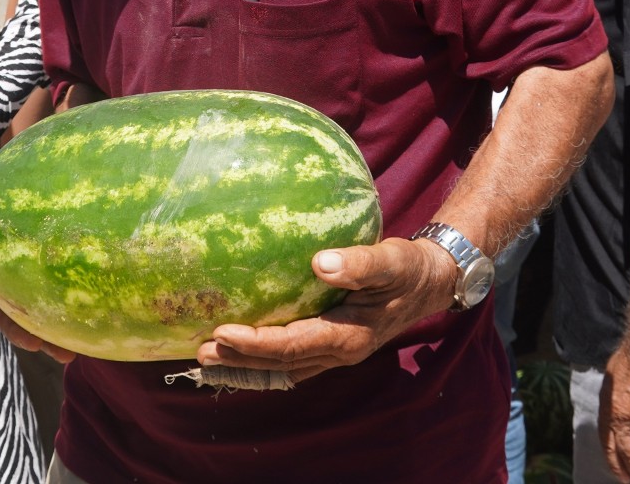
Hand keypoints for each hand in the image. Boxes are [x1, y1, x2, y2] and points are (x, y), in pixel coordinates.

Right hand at [0, 170, 76, 362]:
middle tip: (31, 342)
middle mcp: (9, 277)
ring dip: (43, 339)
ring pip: (30, 322)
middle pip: (6, 310)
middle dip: (14, 329)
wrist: (67, 195)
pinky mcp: (58, 297)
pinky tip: (82, 345)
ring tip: (62, 353)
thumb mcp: (11, 186)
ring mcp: (32, 289)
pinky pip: (58, 320)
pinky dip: (67, 335)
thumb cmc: (33, 190)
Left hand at [195, 237, 454, 382]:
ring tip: (207, 358)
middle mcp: (338, 352)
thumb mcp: (390, 261)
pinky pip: (291, 361)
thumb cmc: (407, 268)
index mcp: (349, 337)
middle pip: (281, 364)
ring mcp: (334, 352)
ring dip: (246, 366)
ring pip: (283, 369)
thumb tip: (320, 263)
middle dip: (240, 360)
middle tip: (200, 350)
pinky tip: (239, 352)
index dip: (256, 343)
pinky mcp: (331, 344)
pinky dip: (262, 361)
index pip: (292, 346)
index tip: (222, 331)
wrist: (429, 282)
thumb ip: (359, 263)